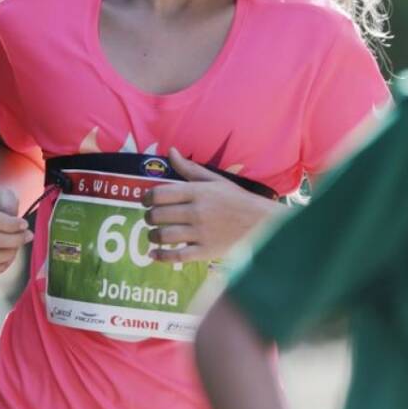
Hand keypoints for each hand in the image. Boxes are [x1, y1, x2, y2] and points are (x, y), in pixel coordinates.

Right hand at [0, 187, 31, 276]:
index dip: (11, 224)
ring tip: (17, 245)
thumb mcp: (5, 195)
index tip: (25, 224)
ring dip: (9, 253)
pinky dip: (1, 266)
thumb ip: (9, 204)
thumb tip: (14, 224)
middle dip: (15, 240)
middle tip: (28, 235)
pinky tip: (9, 255)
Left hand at [141, 148, 278, 262]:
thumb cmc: (236, 199)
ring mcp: (201, 233)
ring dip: (152, 236)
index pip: (159, 194)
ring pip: (164, 236)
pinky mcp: (205, 251)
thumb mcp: (214, 180)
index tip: (146, 201)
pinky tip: (154, 254)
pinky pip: (177, 256)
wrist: (262, 223)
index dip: (146, 198)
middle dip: (149, 217)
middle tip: (151, 218)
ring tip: (153, 234)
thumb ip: (189, 168)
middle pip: (158, 215)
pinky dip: (161, 257)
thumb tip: (171, 151)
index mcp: (197, 192)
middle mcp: (197, 212)